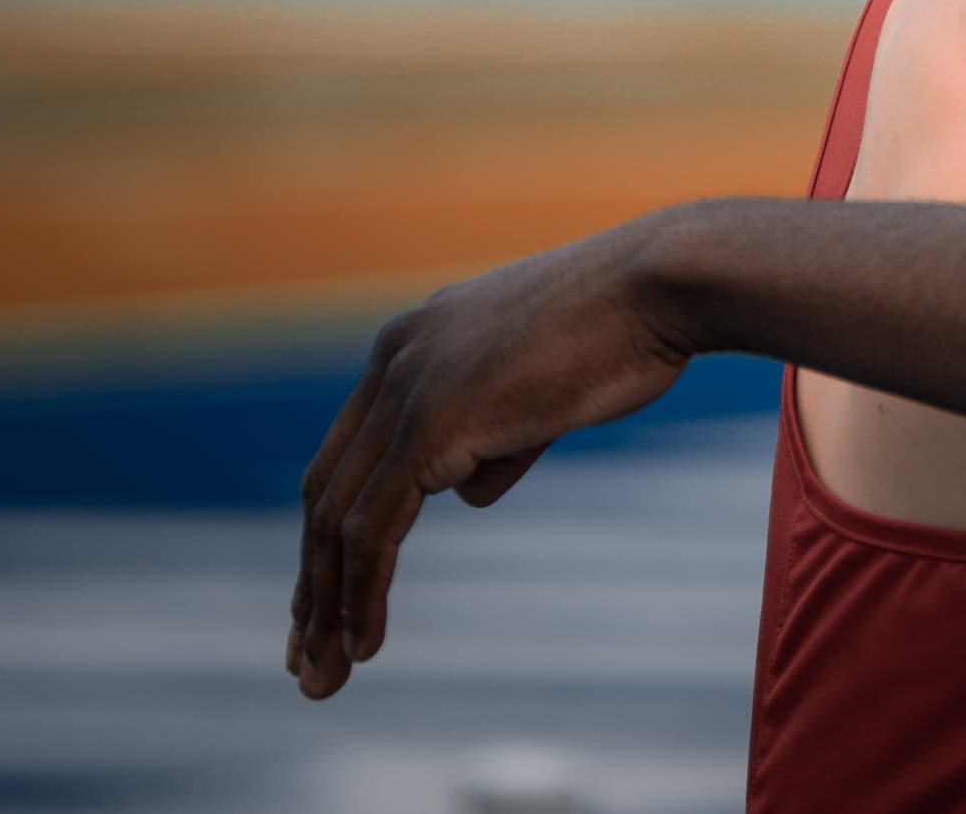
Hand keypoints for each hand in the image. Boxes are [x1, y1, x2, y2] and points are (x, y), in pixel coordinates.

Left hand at [285, 211, 697, 697]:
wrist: (661, 286)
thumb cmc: (626, 329)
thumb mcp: (543, 389)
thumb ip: (495, 439)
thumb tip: (467, 492)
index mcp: (414, 341)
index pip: (349, 456)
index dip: (331, 535)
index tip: (326, 602)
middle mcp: (393, 360)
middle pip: (325, 492)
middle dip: (312, 585)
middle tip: (304, 660)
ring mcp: (406, 390)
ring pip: (337, 521)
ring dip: (325, 608)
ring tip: (323, 679)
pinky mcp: (430, 425)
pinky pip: (374, 530)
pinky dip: (362, 593)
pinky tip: (365, 644)